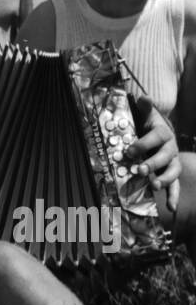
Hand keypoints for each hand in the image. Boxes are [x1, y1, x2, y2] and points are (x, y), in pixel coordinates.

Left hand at [127, 95, 180, 212]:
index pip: (155, 138)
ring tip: (154, 186)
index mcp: (163, 133)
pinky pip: (175, 186)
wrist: (162, 135)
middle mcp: (171, 148)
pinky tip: (171, 208)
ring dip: (165, 180)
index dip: (143, 144)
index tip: (129, 150)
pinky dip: (174, 197)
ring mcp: (173, 162)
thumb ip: (145, 108)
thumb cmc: (150, 125)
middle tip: (140, 170)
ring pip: (173, 172)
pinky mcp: (171, 174)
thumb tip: (144, 97)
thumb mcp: (147, 115)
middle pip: (165, 157)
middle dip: (153, 164)